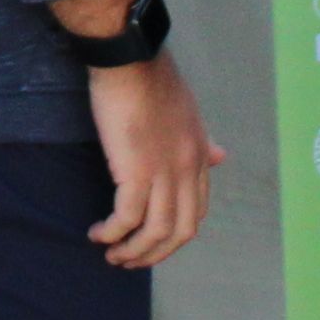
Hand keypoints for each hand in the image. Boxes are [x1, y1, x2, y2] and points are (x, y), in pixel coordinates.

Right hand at [86, 54, 220, 268]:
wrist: (129, 59)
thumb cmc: (151, 79)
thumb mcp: (188, 112)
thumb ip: (202, 140)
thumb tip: (221, 156)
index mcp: (199, 156)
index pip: (197, 210)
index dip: (175, 234)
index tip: (153, 241)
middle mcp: (188, 169)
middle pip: (181, 230)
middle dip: (155, 253)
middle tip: (131, 260)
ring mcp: (164, 172)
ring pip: (156, 232)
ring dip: (133, 251)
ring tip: (111, 254)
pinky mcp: (136, 171)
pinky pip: (127, 218)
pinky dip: (112, 233)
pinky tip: (98, 234)